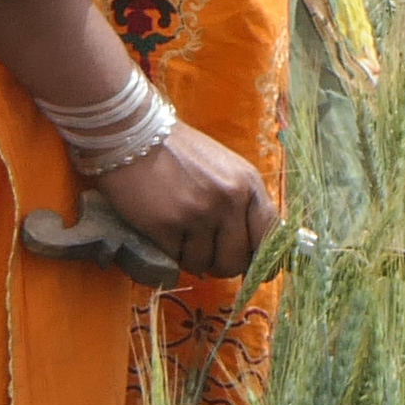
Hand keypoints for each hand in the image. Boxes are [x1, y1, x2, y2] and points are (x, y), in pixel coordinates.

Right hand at [82, 119, 280, 281]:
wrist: (133, 135)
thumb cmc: (178, 152)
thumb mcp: (224, 169)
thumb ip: (241, 203)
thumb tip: (253, 247)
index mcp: (248, 183)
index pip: (271, 236)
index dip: (264, 260)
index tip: (253, 269)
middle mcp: (229, 199)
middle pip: (238, 261)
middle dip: (221, 264)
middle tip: (206, 253)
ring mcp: (199, 213)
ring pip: (205, 264)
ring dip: (191, 257)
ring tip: (180, 233)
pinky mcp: (168, 225)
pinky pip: (177, 260)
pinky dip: (170, 252)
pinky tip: (163, 230)